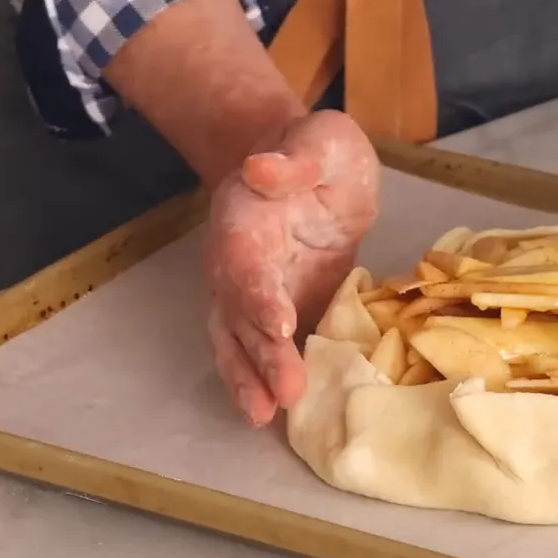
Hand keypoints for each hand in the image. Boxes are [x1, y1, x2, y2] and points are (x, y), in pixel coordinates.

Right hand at [202, 111, 379, 425]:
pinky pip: (262, 348)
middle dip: (259, 354)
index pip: (244, 260)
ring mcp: (254, 290)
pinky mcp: (279, 309)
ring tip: (263, 417)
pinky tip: (274, 414)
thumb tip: (261, 166)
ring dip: (249, 377)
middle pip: (238, 312)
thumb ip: (295, 158)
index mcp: (244, 217)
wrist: (313, 168)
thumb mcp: (321, 140)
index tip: (279, 324)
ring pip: (238, 339)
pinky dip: (262, 378)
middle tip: (284, 393)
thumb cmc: (319, 150)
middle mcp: (236, 261)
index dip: (258, 294)